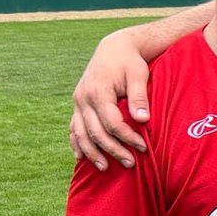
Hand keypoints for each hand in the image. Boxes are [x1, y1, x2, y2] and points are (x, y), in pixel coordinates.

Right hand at [70, 31, 150, 169]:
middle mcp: (83, 98)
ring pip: (80, 133)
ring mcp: (78, 102)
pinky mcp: (78, 104)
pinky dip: (76, 143)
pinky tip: (81, 157)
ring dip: (92, 152)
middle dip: (112, 150)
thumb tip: (143, 120)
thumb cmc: (130, 62)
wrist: (114, 48)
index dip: (127, 138)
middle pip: (95, 132)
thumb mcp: (138, 75)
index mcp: (98, 91)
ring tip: (105, 168)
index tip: (143, 147)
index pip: (112, 123)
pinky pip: (73, 127)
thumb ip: (139, 97)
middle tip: (130, 164)